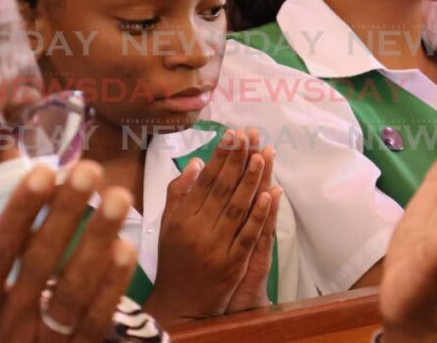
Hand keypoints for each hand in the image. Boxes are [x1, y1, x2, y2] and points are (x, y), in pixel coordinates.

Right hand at [0, 161, 138, 341]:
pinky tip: (127, 248)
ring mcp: (41, 341)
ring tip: (119, 196)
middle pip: (37, 264)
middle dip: (64, 214)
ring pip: (71, 289)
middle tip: (89, 170)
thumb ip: (1, 249)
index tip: (43, 172)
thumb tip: (14, 190)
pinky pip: (95, 319)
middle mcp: (5, 324)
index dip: (19, 212)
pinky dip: (112, 284)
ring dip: (96, 239)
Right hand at [147, 128, 277, 323]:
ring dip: (251, 180)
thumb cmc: (175, 257)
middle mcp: (197, 229)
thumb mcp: (167, 224)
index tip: (233, 134)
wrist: (180, 302)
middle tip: (251, 134)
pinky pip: (247, 234)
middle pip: (222, 188)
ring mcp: (217, 246)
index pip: (206, 179)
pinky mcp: (233, 263)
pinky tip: (269, 193)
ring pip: (236, 207)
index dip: (221, 156)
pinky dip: (259, 214)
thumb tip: (198, 162)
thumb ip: (179, 192)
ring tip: (262, 154)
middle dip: (238, 159)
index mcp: (181, 217)